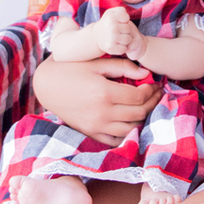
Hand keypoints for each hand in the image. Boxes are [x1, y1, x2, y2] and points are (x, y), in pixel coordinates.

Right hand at [31, 55, 159, 146]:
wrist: (46, 86)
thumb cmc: (70, 68)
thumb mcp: (95, 63)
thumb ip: (122, 67)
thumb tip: (145, 74)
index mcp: (104, 93)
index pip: (139, 97)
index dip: (152, 91)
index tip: (156, 84)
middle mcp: (102, 113)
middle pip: (139, 113)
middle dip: (153, 103)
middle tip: (157, 94)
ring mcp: (96, 126)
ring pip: (131, 129)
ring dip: (144, 119)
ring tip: (148, 107)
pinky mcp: (90, 133)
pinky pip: (115, 140)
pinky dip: (128, 133)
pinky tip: (132, 122)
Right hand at [96, 5, 144, 59]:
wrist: (96, 36)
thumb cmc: (108, 23)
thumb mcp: (112, 12)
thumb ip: (121, 11)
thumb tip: (127, 17)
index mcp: (111, 17)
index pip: (127, 18)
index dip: (124, 20)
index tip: (118, 22)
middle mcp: (112, 27)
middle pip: (129, 29)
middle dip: (125, 30)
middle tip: (118, 31)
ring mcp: (112, 38)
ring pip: (128, 39)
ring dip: (125, 39)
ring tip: (118, 37)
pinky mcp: (111, 47)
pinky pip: (124, 49)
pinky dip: (122, 48)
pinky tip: (116, 44)